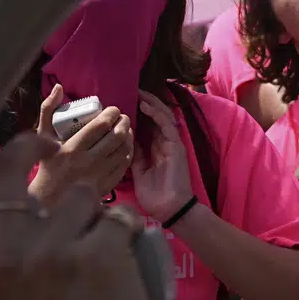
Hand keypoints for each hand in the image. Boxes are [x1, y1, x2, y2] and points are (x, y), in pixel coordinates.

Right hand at [0, 134, 152, 299]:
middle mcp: (3, 252)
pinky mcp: (99, 250)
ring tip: (89, 251)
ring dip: (89, 213)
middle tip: (49, 147)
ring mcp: (52, 248)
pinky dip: (123, 232)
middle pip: (6, 164)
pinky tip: (118, 262)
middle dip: (31, 144)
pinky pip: (116, 214)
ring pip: (75, 192)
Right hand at [32, 85, 131, 204]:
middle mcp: (87, 163)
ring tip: (125, 130)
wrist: (48, 199)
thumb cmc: (46, 164)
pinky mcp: (106, 186)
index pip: (100, 125)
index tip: (112, 109)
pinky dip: (127, 153)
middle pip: (116, 137)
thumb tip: (59, 87)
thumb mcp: (42, 137)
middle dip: (124, 123)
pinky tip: (124, 147)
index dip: (112, 113)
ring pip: (124, 150)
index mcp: (72, 148)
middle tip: (122, 118)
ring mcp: (98, 176)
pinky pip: (124, 165)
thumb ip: (48, 109)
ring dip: (128, 137)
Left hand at [128, 96, 195, 224]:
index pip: (146, 125)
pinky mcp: (175, 145)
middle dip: (144, 103)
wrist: (169, 209)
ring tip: (138, 92)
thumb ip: (133, 155)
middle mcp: (162, 143)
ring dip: (150, 103)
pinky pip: (166, 125)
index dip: (136, 113)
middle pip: (154, 117)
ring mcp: (170, 143)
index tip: (122, 102)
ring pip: (162, 116)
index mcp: (153, 149)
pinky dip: (156, 113)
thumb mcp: (137, 171)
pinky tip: (145, 105)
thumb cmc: (153, 195)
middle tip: (131, 90)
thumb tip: (124, 139)